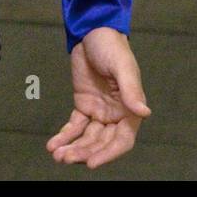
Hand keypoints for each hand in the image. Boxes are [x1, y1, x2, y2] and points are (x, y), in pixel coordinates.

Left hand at [47, 27, 150, 168]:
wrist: (92, 33)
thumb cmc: (112, 48)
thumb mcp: (122, 67)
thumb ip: (131, 90)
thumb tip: (144, 112)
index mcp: (131, 110)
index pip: (122, 140)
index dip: (108, 153)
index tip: (91, 163)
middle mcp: (116, 115)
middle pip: (101, 142)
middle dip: (84, 152)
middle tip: (64, 159)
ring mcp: (99, 111)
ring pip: (87, 137)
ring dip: (73, 147)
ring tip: (56, 155)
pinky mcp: (83, 105)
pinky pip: (75, 125)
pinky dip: (65, 135)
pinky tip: (53, 145)